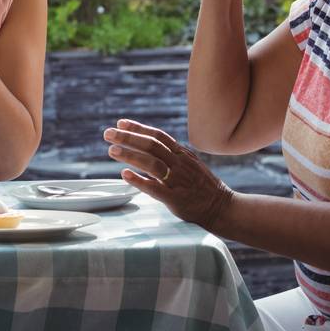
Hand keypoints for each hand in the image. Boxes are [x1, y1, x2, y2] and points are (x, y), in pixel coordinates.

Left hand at [104, 118, 232, 228]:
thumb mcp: (190, 163)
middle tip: (108, 134)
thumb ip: (172, 154)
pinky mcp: (176, 199)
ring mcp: (178, 181)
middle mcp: (179, 164)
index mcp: (182, 154)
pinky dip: (139, 180)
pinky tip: (125, 174)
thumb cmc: (202, 186)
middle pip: (151, 146)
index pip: (158, 136)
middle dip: (128, 138)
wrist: (221, 207)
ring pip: (152, 163)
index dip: (139, 128)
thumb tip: (148, 145)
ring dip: (131, 155)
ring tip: (112, 151)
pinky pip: (156, 188)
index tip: (120, 123)